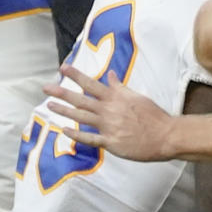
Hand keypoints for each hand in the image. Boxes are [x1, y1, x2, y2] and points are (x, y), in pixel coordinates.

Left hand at [44, 65, 176, 160]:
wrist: (165, 135)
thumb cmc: (153, 116)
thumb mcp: (137, 97)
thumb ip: (120, 88)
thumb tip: (111, 75)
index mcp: (116, 97)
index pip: (91, 83)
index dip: (76, 76)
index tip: (62, 68)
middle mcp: (109, 110)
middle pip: (81, 99)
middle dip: (62, 93)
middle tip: (46, 88)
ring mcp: (108, 126)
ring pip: (81, 117)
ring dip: (64, 111)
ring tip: (50, 106)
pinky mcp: (111, 142)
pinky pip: (90, 138)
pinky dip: (77, 135)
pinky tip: (65, 131)